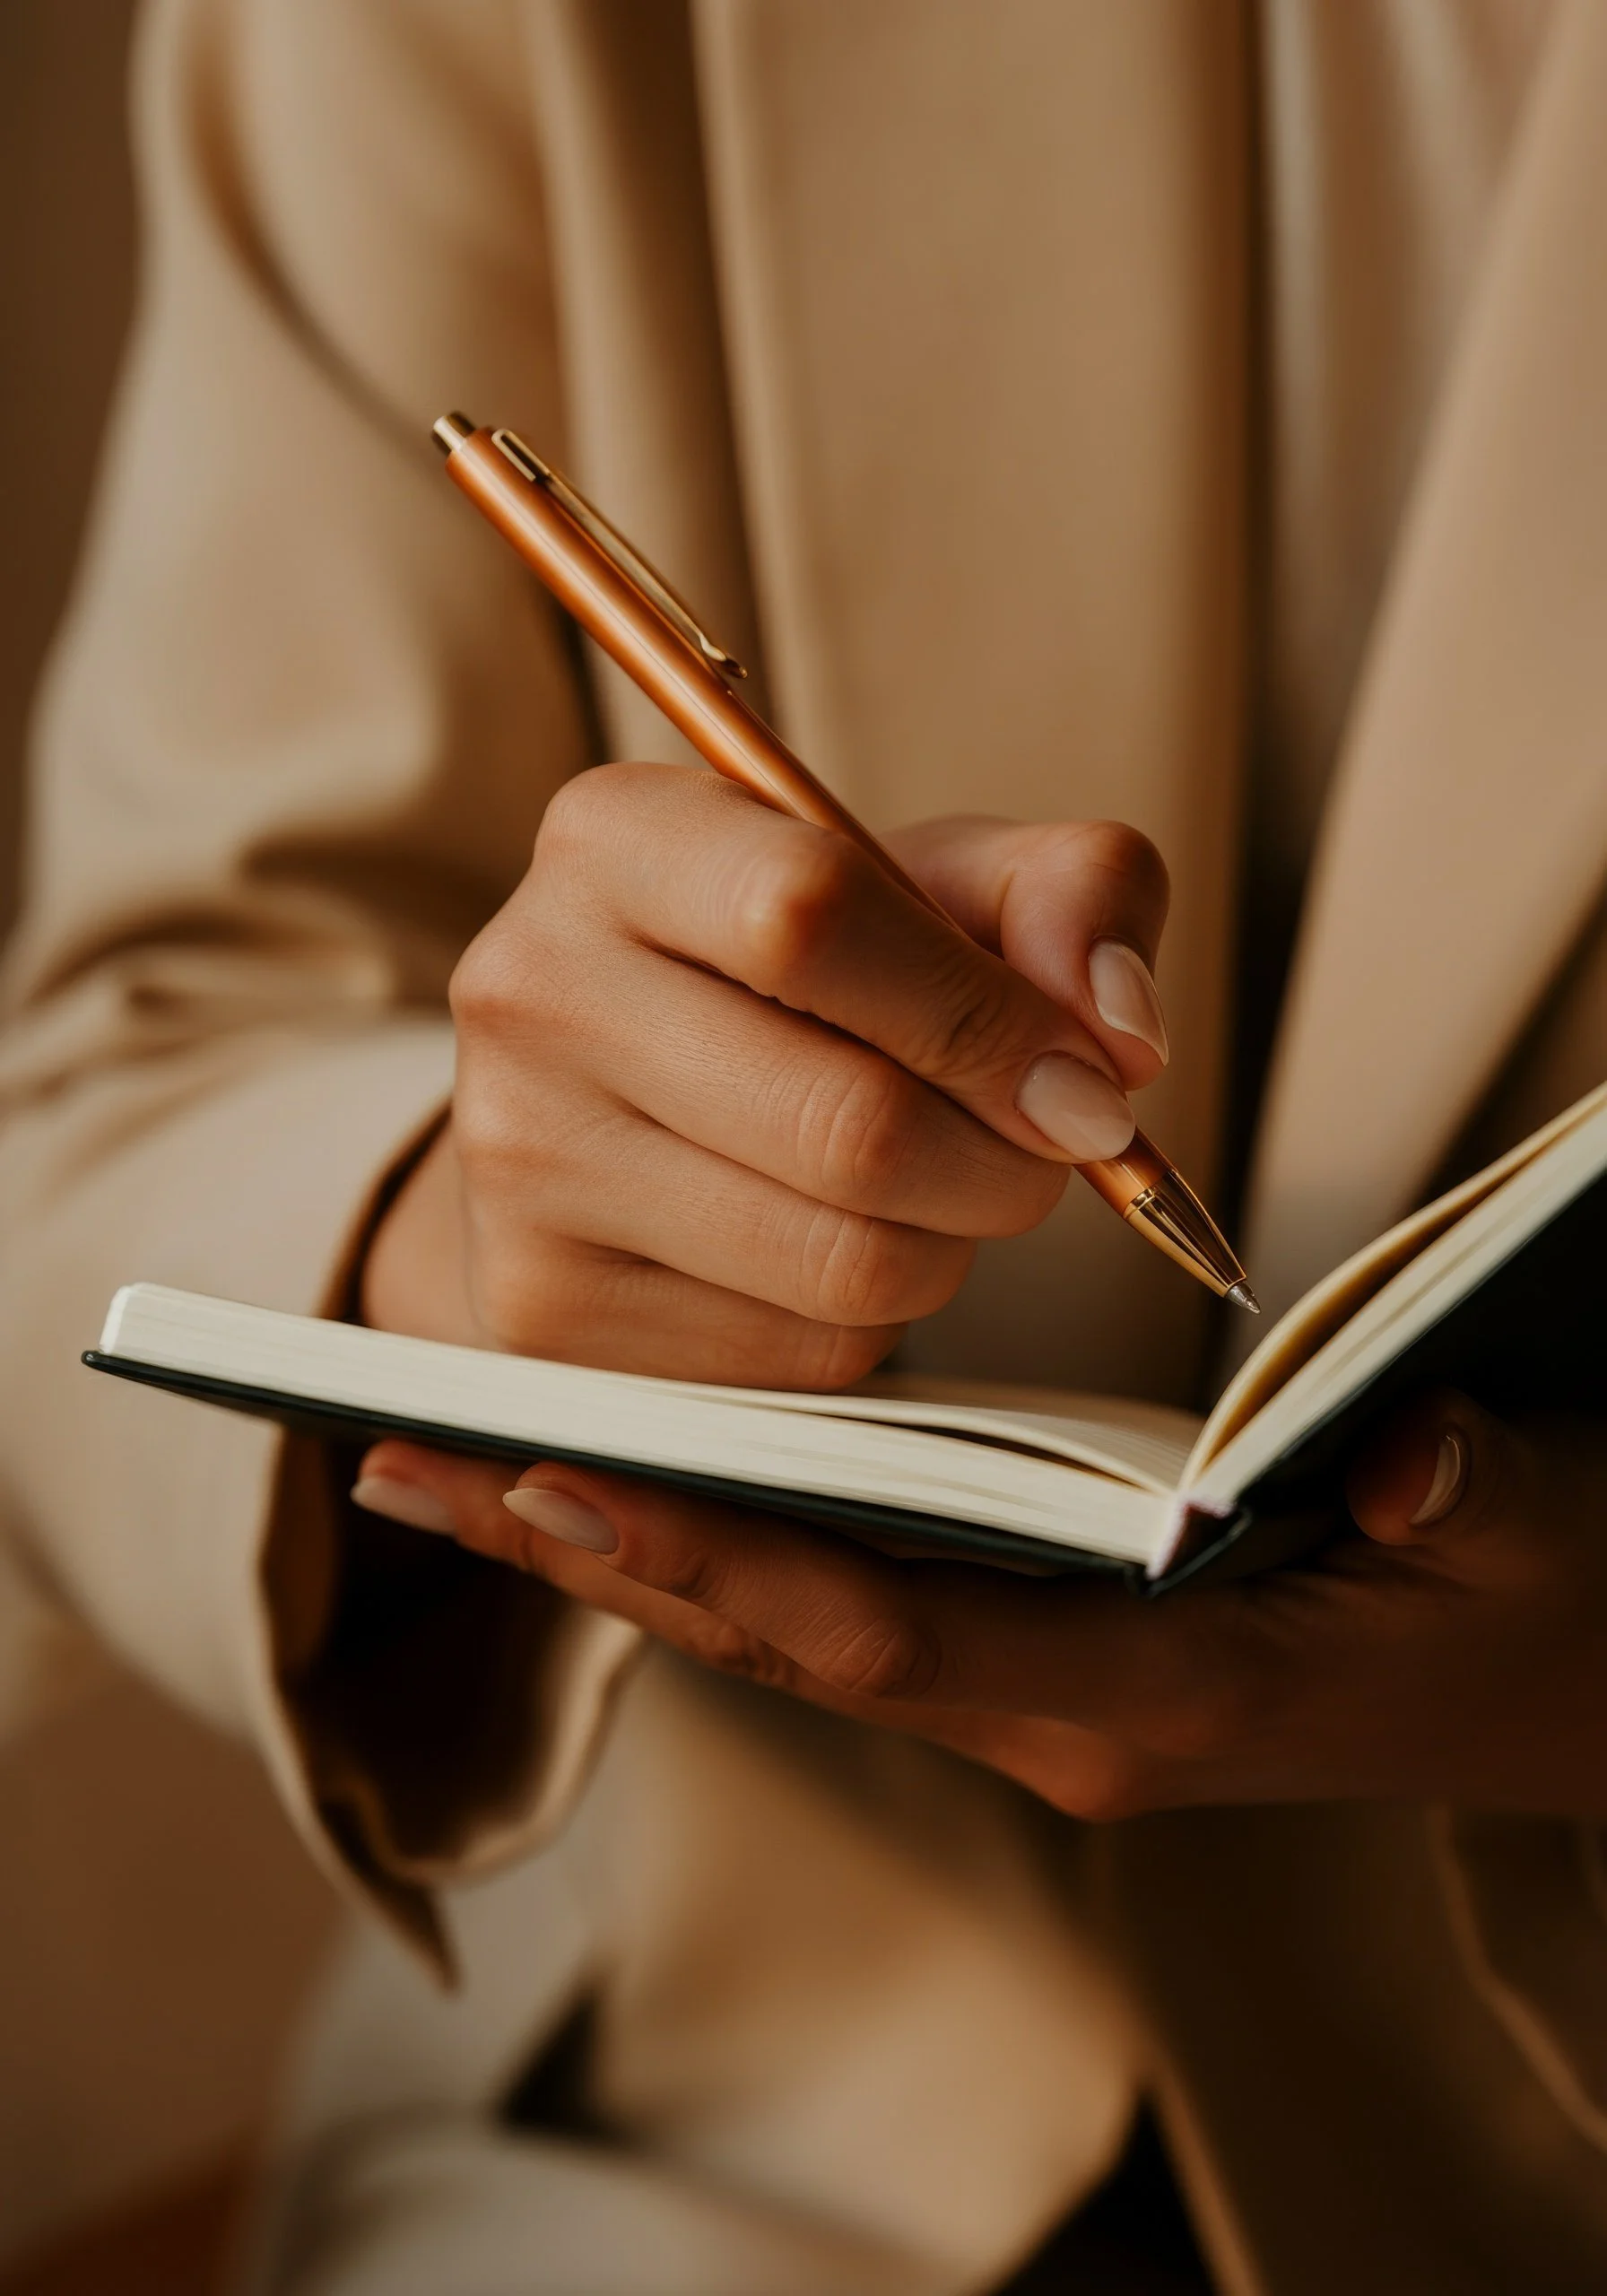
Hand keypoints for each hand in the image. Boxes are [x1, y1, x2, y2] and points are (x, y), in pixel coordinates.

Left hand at [352, 1388, 1606, 1818]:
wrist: (1564, 1680)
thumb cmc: (1538, 1603)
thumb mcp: (1530, 1536)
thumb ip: (1466, 1497)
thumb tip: (1402, 1467)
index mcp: (1155, 1694)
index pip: (891, 1630)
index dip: (716, 1557)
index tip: (554, 1478)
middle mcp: (1060, 1712)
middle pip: (785, 1632)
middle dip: (599, 1549)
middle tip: (409, 1462)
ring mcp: (1035, 1692)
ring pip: (790, 1624)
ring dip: (625, 1548)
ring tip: (455, 1466)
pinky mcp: (1034, 1653)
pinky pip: (838, 1608)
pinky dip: (717, 1548)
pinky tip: (622, 1485)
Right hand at [362, 761, 1169, 1388]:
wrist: (615, 1103)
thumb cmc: (801, 977)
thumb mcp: (934, 883)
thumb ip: (1066, 893)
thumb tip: (1118, 1029)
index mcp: (615, 839)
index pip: (812, 915)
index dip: (986, 1015)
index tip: (1088, 1077)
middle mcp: (532, 989)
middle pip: (851, 1123)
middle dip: (1006, 1162)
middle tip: (1044, 1149)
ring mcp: (519, 1162)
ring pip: (842, 1261)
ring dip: (951, 1245)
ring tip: (932, 1190)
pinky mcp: (544, 1311)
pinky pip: (801, 1355)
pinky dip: (872, 1321)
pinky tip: (832, 1250)